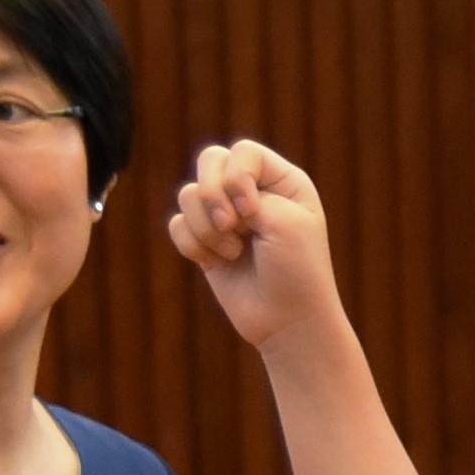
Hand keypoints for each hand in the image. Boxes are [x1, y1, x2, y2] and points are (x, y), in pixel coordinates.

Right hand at [169, 137, 342, 351]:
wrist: (288, 321)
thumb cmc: (297, 271)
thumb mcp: (284, 221)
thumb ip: (243, 191)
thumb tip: (199, 193)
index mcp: (280, 179)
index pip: (243, 152)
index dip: (238, 178)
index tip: (253, 213)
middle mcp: (251, 191)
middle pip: (209, 161)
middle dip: (213, 195)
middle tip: (232, 227)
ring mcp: (226, 215)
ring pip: (188, 195)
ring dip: (206, 228)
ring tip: (233, 253)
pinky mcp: (205, 240)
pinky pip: (177, 224)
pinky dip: (193, 245)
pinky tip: (218, 263)